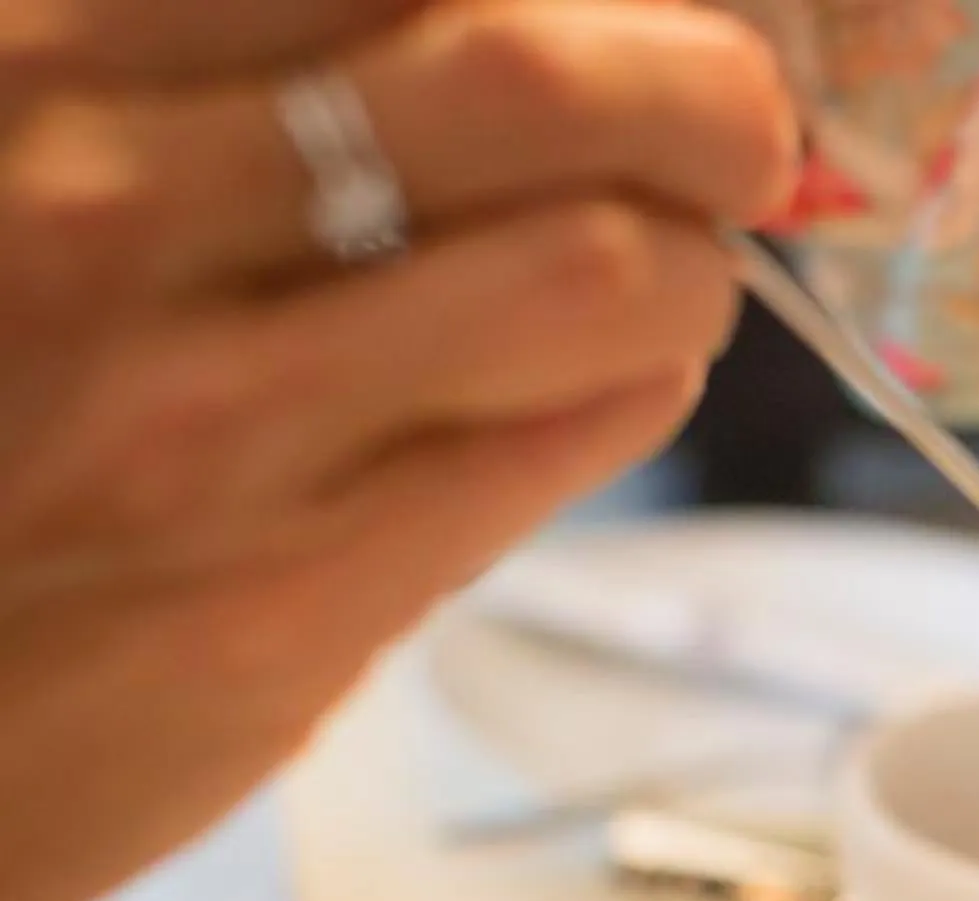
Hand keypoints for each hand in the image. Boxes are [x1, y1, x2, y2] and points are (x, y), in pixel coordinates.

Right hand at [0, 0, 797, 900]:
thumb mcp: (24, 159)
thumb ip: (215, 75)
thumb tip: (524, 35)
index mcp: (37, 61)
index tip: (648, 17)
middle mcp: (105, 209)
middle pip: (527, 65)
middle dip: (704, 89)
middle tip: (737, 125)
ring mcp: (205, 417)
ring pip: (597, 269)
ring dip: (691, 261)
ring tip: (663, 271)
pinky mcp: (286, 596)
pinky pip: (562, 445)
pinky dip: (634, 386)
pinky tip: (597, 380)